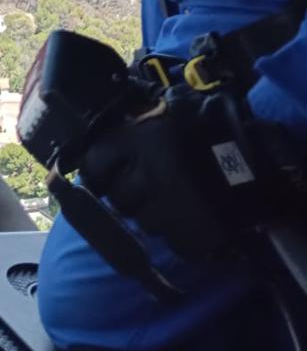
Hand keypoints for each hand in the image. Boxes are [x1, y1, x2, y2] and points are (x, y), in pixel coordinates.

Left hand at [79, 85, 294, 260]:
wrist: (257, 153)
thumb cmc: (206, 125)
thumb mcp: (166, 109)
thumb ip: (133, 124)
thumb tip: (102, 135)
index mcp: (137, 139)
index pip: (94, 166)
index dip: (99, 172)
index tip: (106, 175)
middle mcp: (147, 174)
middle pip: (118, 200)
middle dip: (130, 195)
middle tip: (149, 187)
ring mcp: (168, 207)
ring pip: (144, 223)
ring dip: (155, 215)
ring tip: (175, 201)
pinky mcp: (191, 234)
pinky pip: (172, 242)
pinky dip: (179, 234)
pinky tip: (190, 217)